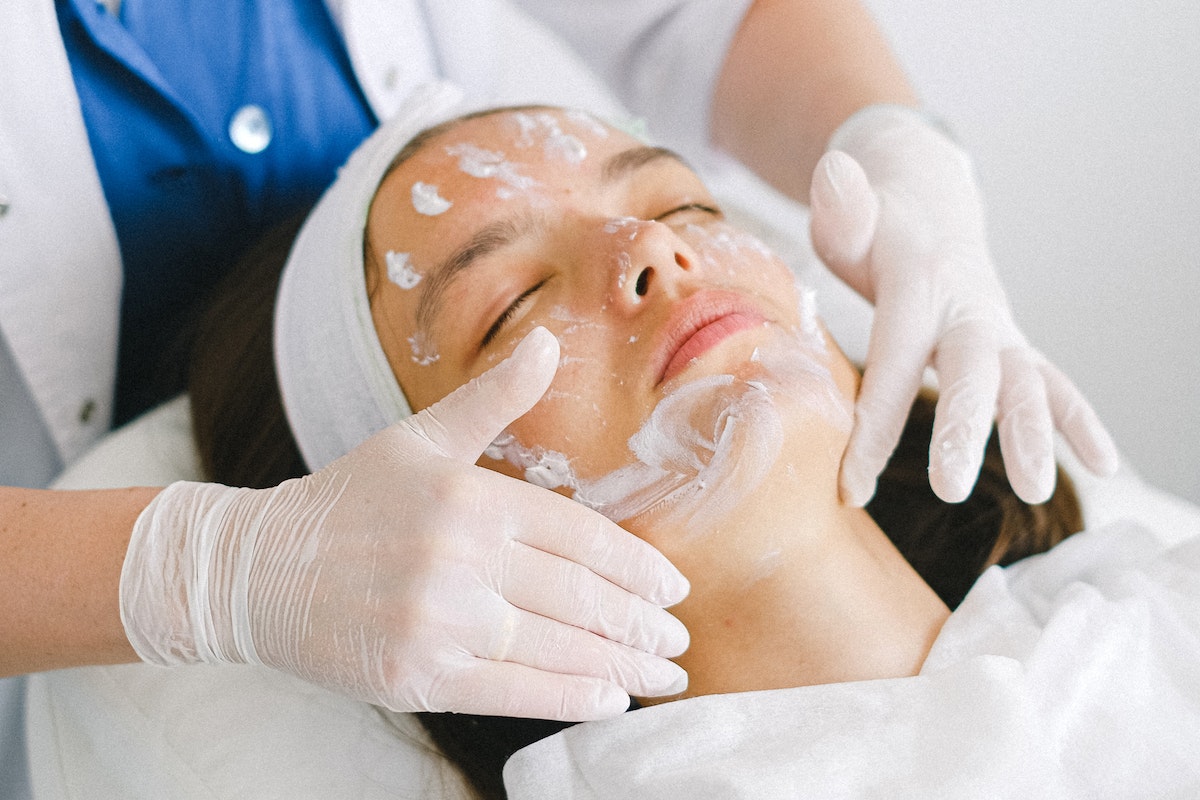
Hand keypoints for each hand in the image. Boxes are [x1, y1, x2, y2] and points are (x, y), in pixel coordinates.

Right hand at [121, 327, 689, 719]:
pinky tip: (608, 697)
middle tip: (680, 641)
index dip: (636, 567)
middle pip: (578, 597)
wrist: (258, 570)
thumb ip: (492, 398)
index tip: (675, 587)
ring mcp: (438, 622)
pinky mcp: (417, 675)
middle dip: (640, 623)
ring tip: (662, 675)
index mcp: (472, 499)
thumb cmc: (349, 501)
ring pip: (554, 647)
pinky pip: (512, 691)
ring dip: (621, 664)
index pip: (581, 537)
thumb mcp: (419, 438)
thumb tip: (549, 341)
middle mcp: (460, 560)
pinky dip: (567, 695)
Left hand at [809, 106, 1118, 505]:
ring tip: (1037, 491)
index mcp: (917, 283)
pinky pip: (1051, 383)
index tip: (851, 486)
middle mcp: (966, 307)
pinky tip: (1105, 464)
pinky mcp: (1011, 344)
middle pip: (970, 370)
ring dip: (1033, 434)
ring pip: (1023, 381)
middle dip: (963, 428)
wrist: (927, 203)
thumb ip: (842, 204)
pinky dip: (1079, 420)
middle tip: (950, 488)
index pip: (892, 360)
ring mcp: (996, 326)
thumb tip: (833, 172)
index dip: (872, 425)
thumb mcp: (847, 212)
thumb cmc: (873, 226)